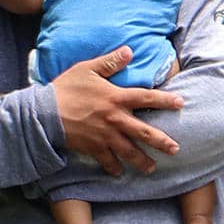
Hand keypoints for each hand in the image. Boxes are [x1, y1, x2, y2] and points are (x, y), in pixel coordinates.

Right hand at [52, 47, 184, 175]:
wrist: (42, 113)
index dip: (164, 100)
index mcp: (115, 98)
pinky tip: (119, 173)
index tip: (181, 103)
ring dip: (141, 160)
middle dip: (161, 141)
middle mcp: (114, 118)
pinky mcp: (92, 147)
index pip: (146, 97)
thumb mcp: (87, 69)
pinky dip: (113, 167)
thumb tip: (129, 51)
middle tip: (175, 149)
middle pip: (143, 132)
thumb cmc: (65, 88)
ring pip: (128, 150)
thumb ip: (110, 62)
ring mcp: (104, 135)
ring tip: (151, 168)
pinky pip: (106, 160)